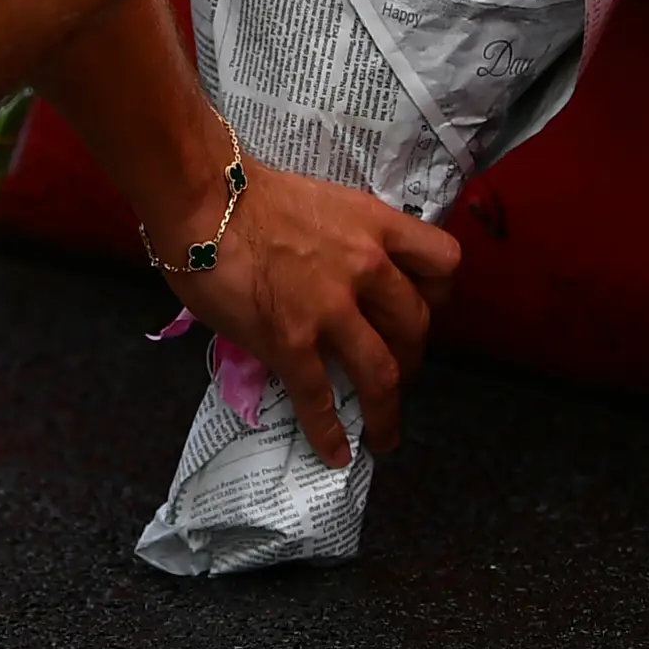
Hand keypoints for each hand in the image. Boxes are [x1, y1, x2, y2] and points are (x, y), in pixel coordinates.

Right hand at [170, 157, 459, 468]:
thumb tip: (346, 278)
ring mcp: (331, 308)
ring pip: (383, 373)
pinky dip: (330, 433)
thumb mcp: (325, 204)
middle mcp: (366, 267)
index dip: (439, 293)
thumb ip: (348, 241)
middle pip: (417, 325)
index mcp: (376, 225)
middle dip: (413, 356)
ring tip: (384, 434)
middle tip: (399, 370)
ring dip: (388, 411)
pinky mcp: (293, 341)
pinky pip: (320, 398)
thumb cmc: (251, 195)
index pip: (443, 262)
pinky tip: (335, 453)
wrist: (204, 198)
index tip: (425, 308)